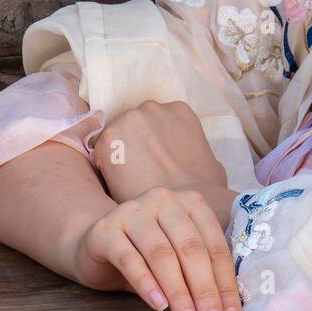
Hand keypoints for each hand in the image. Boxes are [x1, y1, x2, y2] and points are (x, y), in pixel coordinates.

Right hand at [71, 185, 242, 310]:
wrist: (95, 243)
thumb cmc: (146, 253)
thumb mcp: (178, 256)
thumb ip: (201, 269)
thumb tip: (228, 310)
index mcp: (190, 203)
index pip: (215, 246)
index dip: (226, 284)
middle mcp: (164, 200)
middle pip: (191, 249)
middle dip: (205, 291)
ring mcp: (133, 212)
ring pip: (162, 255)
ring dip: (178, 293)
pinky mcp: (106, 230)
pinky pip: (130, 259)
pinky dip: (147, 284)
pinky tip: (159, 305)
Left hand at [92, 99, 227, 203]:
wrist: (182, 203)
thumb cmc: (200, 189)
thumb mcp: (211, 162)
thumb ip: (194, 150)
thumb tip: (190, 162)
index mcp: (178, 110)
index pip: (156, 122)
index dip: (152, 142)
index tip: (153, 160)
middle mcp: (152, 107)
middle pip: (134, 125)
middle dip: (134, 144)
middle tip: (139, 171)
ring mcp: (129, 119)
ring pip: (115, 136)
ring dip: (119, 153)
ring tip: (128, 180)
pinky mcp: (109, 138)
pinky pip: (100, 152)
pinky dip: (106, 167)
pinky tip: (118, 184)